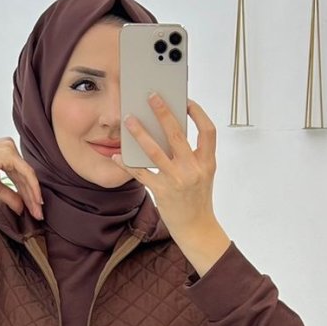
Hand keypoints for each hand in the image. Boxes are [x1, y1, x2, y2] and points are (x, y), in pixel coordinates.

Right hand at [0, 137, 43, 218]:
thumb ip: (9, 195)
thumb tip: (21, 208)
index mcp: (4, 153)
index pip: (20, 175)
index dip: (28, 193)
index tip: (33, 209)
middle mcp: (8, 147)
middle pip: (24, 176)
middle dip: (32, 197)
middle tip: (38, 214)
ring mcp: (9, 148)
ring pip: (27, 175)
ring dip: (33, 195)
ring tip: (37, 211)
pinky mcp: (8, 153)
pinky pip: (25, 172)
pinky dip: (32, 187)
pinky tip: (35, 201)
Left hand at [121, 96, 217, 239]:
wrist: (197, 229)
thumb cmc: (197, 199)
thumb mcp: (202, 174)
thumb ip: (192, 155)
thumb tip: (170, 132)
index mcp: (207, 162)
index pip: (208, 131)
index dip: (198, 113)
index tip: (186, 101)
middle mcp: (194, 169)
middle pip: (177, 134)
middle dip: (163, 112)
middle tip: (151, 96)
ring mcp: (177, 181)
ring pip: (155, 151)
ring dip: (140, 133)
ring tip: (129, 120)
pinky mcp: (162, 192)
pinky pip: (141, 173)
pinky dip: (127, 163)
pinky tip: (117, 156)